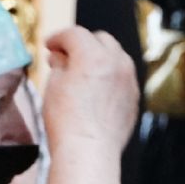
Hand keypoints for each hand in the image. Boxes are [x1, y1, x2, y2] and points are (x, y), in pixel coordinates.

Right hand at [41, 27, 137, 156]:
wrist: (89, 150)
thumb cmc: (66, 119)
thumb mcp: (53, 85)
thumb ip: (60, 64)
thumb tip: (61, 57)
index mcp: (94, 55)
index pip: (75, 34)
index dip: (58, 38)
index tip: (50, 46)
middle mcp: (118, 63)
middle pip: (100, 40)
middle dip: (82, 43)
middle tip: (64, 56)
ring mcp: (129, 80)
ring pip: (116, 56)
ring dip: (99, 57)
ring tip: (80, 72)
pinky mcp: (134, 96)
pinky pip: (123, 77)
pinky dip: (110, 75)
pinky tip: (96, 88)